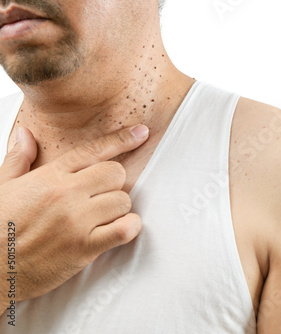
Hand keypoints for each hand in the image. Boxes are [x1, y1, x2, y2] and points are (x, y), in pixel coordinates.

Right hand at [0, 124, 149, 312]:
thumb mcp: (2, 187)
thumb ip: (19, 159)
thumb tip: (25, 134)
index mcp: (50, 176)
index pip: (93, 150)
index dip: (121, 139)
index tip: (141, 133)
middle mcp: (66, 193)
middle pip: (116, 173)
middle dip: (114, 184)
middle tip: (101, 197)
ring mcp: (77, 220)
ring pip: (124, 201)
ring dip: (119, 209)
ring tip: (101, 218)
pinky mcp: (85, 247)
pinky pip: (125, 229)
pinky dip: (129, 228)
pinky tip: (119, 230)